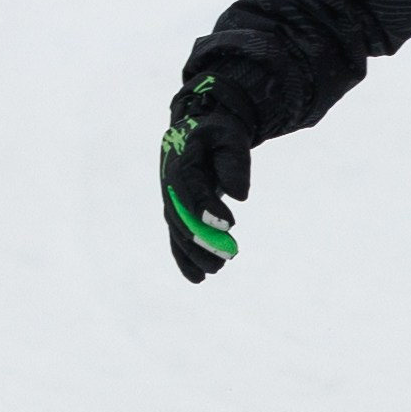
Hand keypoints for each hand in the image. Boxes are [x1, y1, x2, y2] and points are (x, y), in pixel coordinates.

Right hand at [161, 79, 251, 280]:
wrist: (201, 133)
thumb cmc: (220, 135)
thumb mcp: (231, 137)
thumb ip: (235, 162)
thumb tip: (240, 195)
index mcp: (183, 156)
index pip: (190, 183)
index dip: (205, 205)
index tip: (229, 225)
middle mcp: (170, 180)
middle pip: (180, 212)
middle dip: (201, 237)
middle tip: (228, 255)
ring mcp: (170, 197)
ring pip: (177, 229)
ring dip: (194, 252)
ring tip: (217, 268)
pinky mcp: (176, 211)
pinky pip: (176, 236)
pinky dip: (184, 258)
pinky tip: (198, 277)